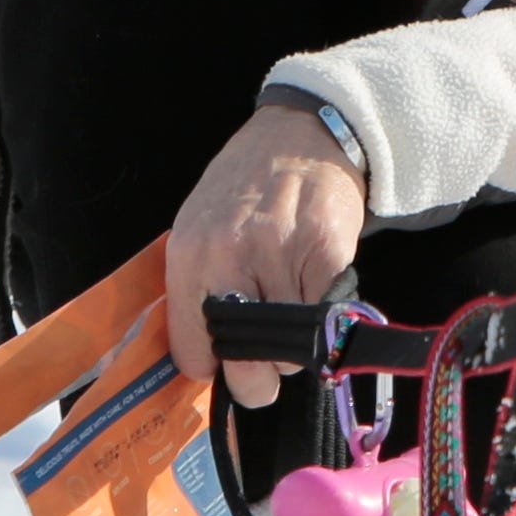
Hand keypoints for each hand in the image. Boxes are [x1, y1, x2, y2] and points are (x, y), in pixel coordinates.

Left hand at [166, 104, 364, 408]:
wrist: (300, 136)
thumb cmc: (244, 189)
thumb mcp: (196, 231)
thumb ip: (193, 292)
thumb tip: (194, 362)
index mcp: (188, 256)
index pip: (194, 355)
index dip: (214, 370)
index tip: (226, 364)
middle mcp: (229, 257)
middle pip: (248, 368)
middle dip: (259, 379)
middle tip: (267, 361)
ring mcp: (280, 254)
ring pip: (293, 352)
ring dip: (296, 342)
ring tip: (292, 301)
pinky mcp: (327, 252)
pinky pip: (326, 320)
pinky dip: (324, 315)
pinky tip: (314, 284)